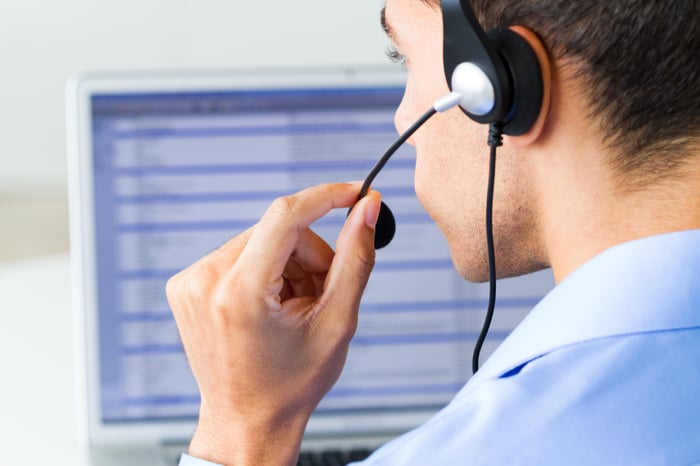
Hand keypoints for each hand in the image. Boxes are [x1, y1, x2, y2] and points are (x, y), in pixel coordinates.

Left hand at [166, 182, 380, 465]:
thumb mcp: (336, 322)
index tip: (355, 194)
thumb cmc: (291, 384)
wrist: (246, 422)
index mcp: (239, 293)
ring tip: (295, 309)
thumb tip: (367, 209)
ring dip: (289, 264)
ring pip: (261, 240)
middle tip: (322, 295)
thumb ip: (355, 259)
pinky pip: (240, 253)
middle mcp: (205, 281)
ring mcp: (190, 281)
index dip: (326, 197)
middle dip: (310, 255)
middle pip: (278, 230)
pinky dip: (266, 270)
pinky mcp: (185, 284)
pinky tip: (273, 305)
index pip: (285, 215)